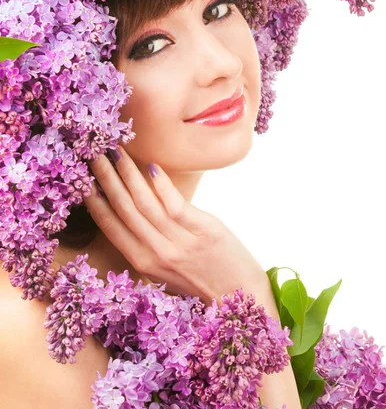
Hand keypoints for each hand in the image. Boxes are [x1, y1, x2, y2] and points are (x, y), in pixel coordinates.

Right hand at [82, 145, 270, 302]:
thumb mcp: (166, 270)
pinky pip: (176, 206)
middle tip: (94, 154)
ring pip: (145, 205)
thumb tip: (136, 210)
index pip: (110, 227)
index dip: (94, 201)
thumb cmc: (202, 279)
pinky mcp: (205, 231)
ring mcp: (181, 243)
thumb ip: (148, 246)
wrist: (241, 295)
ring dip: (128, 175)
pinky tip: (153, 168)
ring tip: (117, 153)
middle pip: (124, 210)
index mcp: (143, 263)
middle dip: (106, 179)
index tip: (82, 178)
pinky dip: (163, 186)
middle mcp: (157, 253)